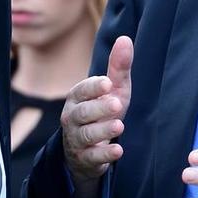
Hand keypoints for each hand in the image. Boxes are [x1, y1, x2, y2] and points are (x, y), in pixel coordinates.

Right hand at [60, 36, 132, 197]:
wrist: (88, 149)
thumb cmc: (101, 112)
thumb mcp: (112, 90)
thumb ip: (118, 67)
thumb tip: (125, 38)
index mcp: (77, 98)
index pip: (81, 90)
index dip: (94, 87)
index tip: (108, 83)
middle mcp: (72, 118)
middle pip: (82, 113)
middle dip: (98, 108)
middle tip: (116, 104)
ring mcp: (77, 139)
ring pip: (86, 135)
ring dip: (103, 130)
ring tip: (119, 125)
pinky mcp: (85, 158)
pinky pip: (93, 157)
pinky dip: (105, 154)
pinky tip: (118, 150)